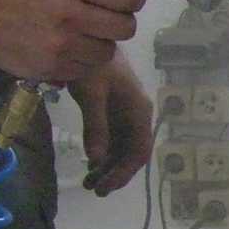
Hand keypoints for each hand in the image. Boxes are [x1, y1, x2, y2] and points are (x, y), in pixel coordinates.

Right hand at [0, 0, 144, 84]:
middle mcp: (68, 15)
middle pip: (125, 28)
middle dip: (122, 22)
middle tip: (111, 18)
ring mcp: (61, 46)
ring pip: (108, 52)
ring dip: (102, 43)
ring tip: (87, 34)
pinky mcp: (53, 68)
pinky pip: (87, 68)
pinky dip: (84, 60)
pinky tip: (70, 47)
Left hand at [71, 58, 155, 195]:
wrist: (89, 38)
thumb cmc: (93, 65)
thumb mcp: (91, 95)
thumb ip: (95, 127)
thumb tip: (95, 159)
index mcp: (139, 111)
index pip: (139, 150)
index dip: (124, 172)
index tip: (106, 187)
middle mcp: (137, 115)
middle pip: (132, 153)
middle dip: (115, 173)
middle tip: (95, 190)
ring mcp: (126, 114)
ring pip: (122, 149)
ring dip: (108, 166)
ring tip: (88, 182)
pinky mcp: (114, 112)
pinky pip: (113, 139)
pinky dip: (102, 154)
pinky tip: (90, 164)